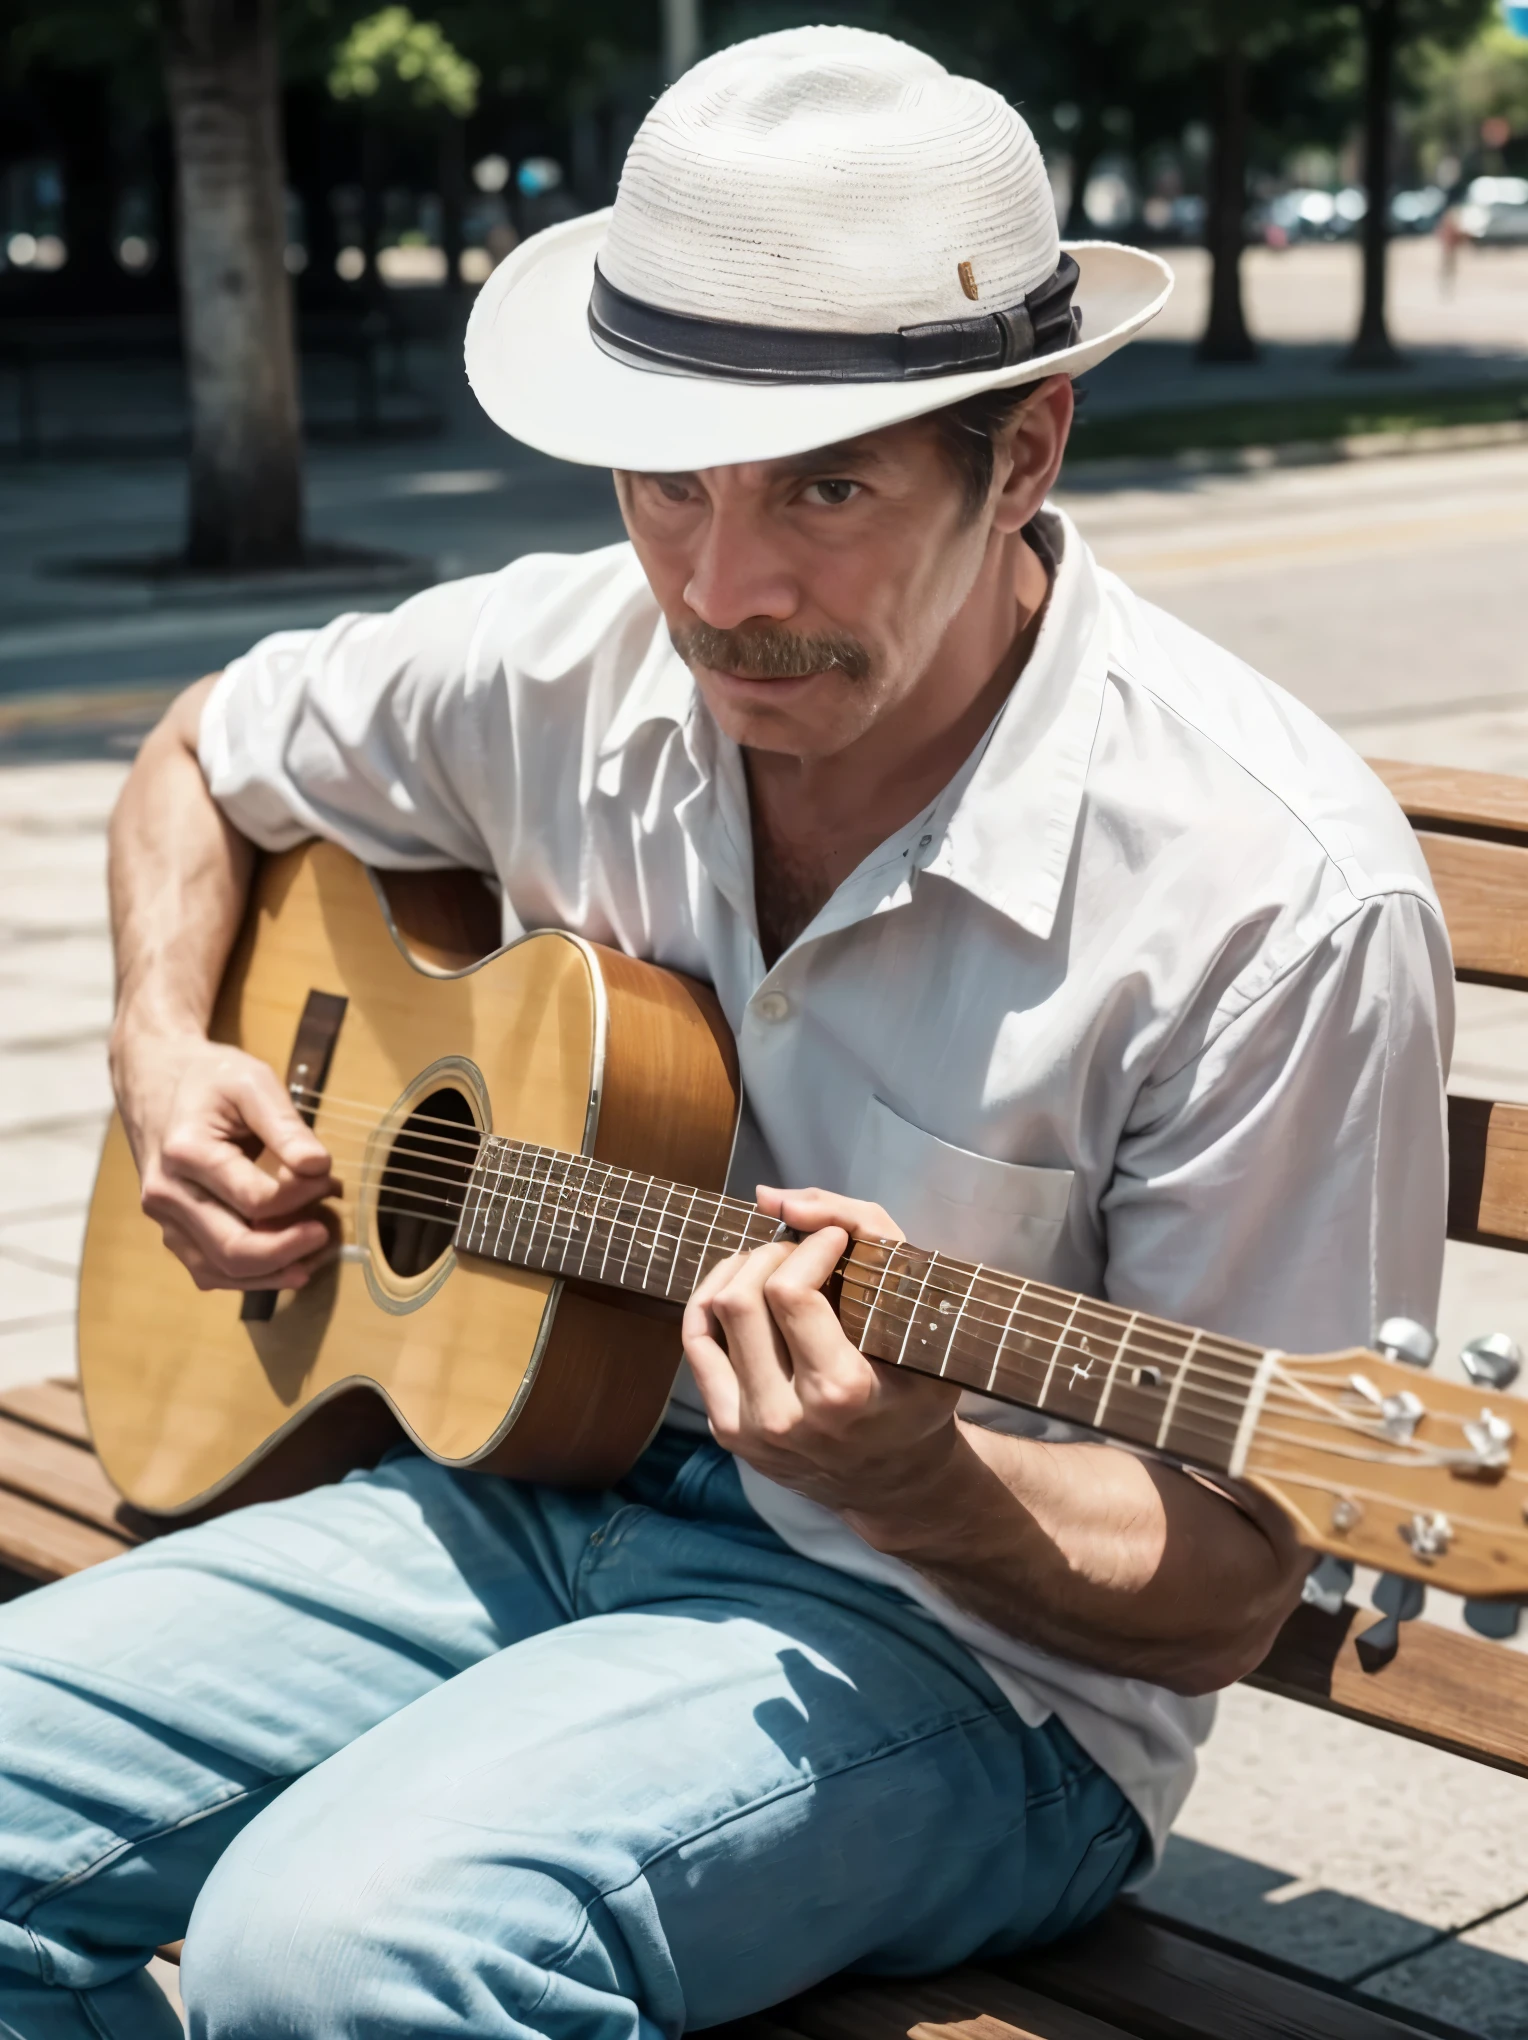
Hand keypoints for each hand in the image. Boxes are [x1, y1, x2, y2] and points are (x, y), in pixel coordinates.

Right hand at [113, 1029, 337, 1291]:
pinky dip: (251, 1277)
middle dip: (290, 1247)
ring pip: (220, 1271)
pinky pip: (210, 1272)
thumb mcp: (253, 1083)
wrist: (157, 1081)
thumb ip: (286, 1125)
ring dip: (273, 1271)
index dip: (301, 1196)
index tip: (327, 1176)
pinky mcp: (174, 1232)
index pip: (256, 1200)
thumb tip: (319, 1166)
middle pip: (234, 1249)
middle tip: (327, 1230)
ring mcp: (165, 1218)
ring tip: (314, 1252)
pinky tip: (287, 1265)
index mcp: (186, 1152)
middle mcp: (167, 1193)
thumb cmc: (210, 1079)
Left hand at [681, 1185, 962, 1517]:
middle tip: (807, 1252)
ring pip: (710, 1316)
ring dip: (741, 1270)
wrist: (898, 1482)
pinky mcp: (726, 1429)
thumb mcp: (925, 1319)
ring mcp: (748, 1428)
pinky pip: (696, 1344)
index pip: (790, 1293)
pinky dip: (712, 1300)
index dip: (811, 1246)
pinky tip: (743, 1286)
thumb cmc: (917, 1394)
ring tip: (776, 1264)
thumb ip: (870, 1235)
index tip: (836, 1242)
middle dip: (774, 1254)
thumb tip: (776, 1200)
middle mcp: (786, 1417)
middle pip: (742, 1300)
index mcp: (840, 1394)